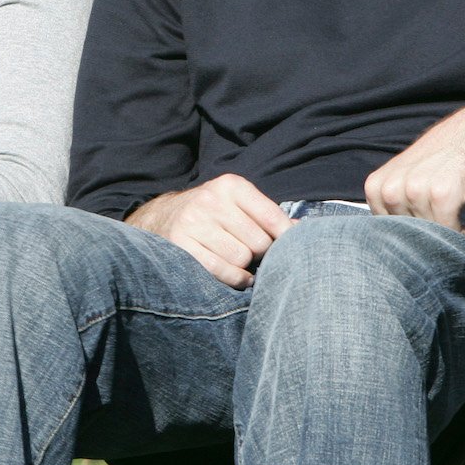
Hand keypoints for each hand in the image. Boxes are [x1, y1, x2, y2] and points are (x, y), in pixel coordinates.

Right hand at [127, 173, 292, 288]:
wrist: (162, 219)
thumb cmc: (213, 214)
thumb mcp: (238, 203)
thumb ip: (269, 215)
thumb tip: (303, 231)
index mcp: (230, 185)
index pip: (272, 217)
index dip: (285, 237)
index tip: (288, 246)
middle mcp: (211, 200)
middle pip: (259, 242)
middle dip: (261, 252)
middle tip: (252, 251)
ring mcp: (193, 223)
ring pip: (242, 258)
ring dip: (244, 265)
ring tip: (236, 258)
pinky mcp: (182, 246)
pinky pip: (223, 271)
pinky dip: (235, 278)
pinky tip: (234, 273)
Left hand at [363, 102, 464, 234]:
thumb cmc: (441, 161)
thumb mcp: (405, 178)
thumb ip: (395, 205)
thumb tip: (397, 248)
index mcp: (375, 186)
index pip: (385, 233)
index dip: (410, 242)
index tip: (430, 241)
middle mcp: (390, 188)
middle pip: (407, 237)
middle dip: (431, 244)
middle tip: (453, 240)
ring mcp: (415, 190)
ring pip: (429, 236)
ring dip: (453, 241)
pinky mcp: (442, 194)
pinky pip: (450, 231)